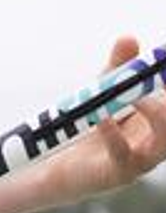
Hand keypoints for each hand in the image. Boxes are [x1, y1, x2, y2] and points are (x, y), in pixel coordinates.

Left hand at [39, 36, 165, 206]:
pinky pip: (122, 157)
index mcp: (156, 123)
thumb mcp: (103, 90)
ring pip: (162, 146)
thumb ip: (118, 67)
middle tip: (163, 77)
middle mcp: (155, 144)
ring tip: (140, 97)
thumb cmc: (90, 125)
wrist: (58, 161)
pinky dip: (114, 135)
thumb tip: (130, 37)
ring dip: (156, 117)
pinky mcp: (117, 174)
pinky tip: (103, 117)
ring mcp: (139, 162)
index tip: (164, 62)